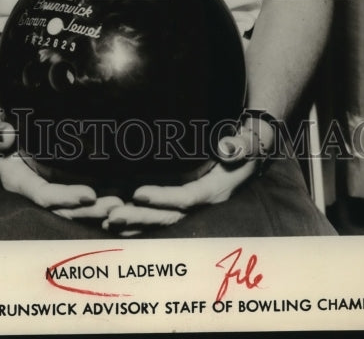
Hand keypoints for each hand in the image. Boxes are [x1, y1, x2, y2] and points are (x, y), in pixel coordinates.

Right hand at [0, 111, 111, 217]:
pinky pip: (81, 185)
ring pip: (76, 201)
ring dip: (99, 205)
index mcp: (17, 180)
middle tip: (117, 205)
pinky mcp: (59, 175)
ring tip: (124, 202)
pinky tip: (122, 189)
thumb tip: (5, 137)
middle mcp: (35, 186)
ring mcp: (49, 182)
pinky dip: (101, 189)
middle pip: (64, 206)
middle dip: (90, 210)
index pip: (43, 194)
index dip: (66, 197)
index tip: (90, 194)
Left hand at [102, 128, 261, 235]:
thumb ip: (243, 143)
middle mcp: (203, 202)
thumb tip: (227, 148)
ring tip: (107, 222)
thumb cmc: (252, 139)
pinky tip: (116, 224)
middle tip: (112, 216)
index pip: (188, 197)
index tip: (138, 194)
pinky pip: (160, 215)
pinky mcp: (184, 200)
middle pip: (169, 216)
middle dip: (140, 218)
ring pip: (161, 219)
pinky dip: (139, 221)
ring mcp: (193, 204)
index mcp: (217, 189)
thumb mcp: (254, 139)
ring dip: (135, 223)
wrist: (255, 147)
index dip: (163, 197)